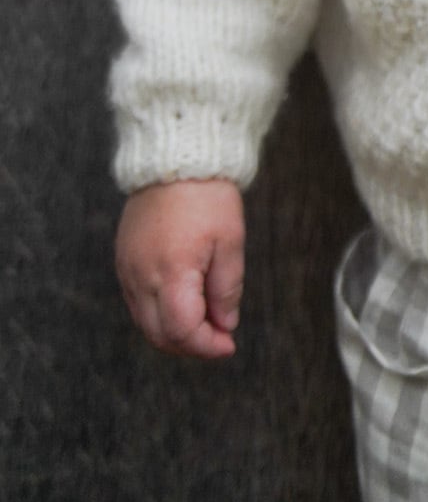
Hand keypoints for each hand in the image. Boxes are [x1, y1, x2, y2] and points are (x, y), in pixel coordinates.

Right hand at [115, 178, 245, 358]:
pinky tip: (183, 302)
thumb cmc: (208, 194)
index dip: (207, 345)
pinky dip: (158, 313)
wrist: (177, 156)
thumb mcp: (230, 240)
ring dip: (174, 332)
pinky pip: (137, 302)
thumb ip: (227, 288)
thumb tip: (225, 324)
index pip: (183, 331)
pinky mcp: (123, 260)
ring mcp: (127, 269)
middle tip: (218, 338)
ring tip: (205, 322)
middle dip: (191, 345)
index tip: (229, 344)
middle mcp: (141, 276)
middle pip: (159, 334)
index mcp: (170, 272)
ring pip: (145, 322)